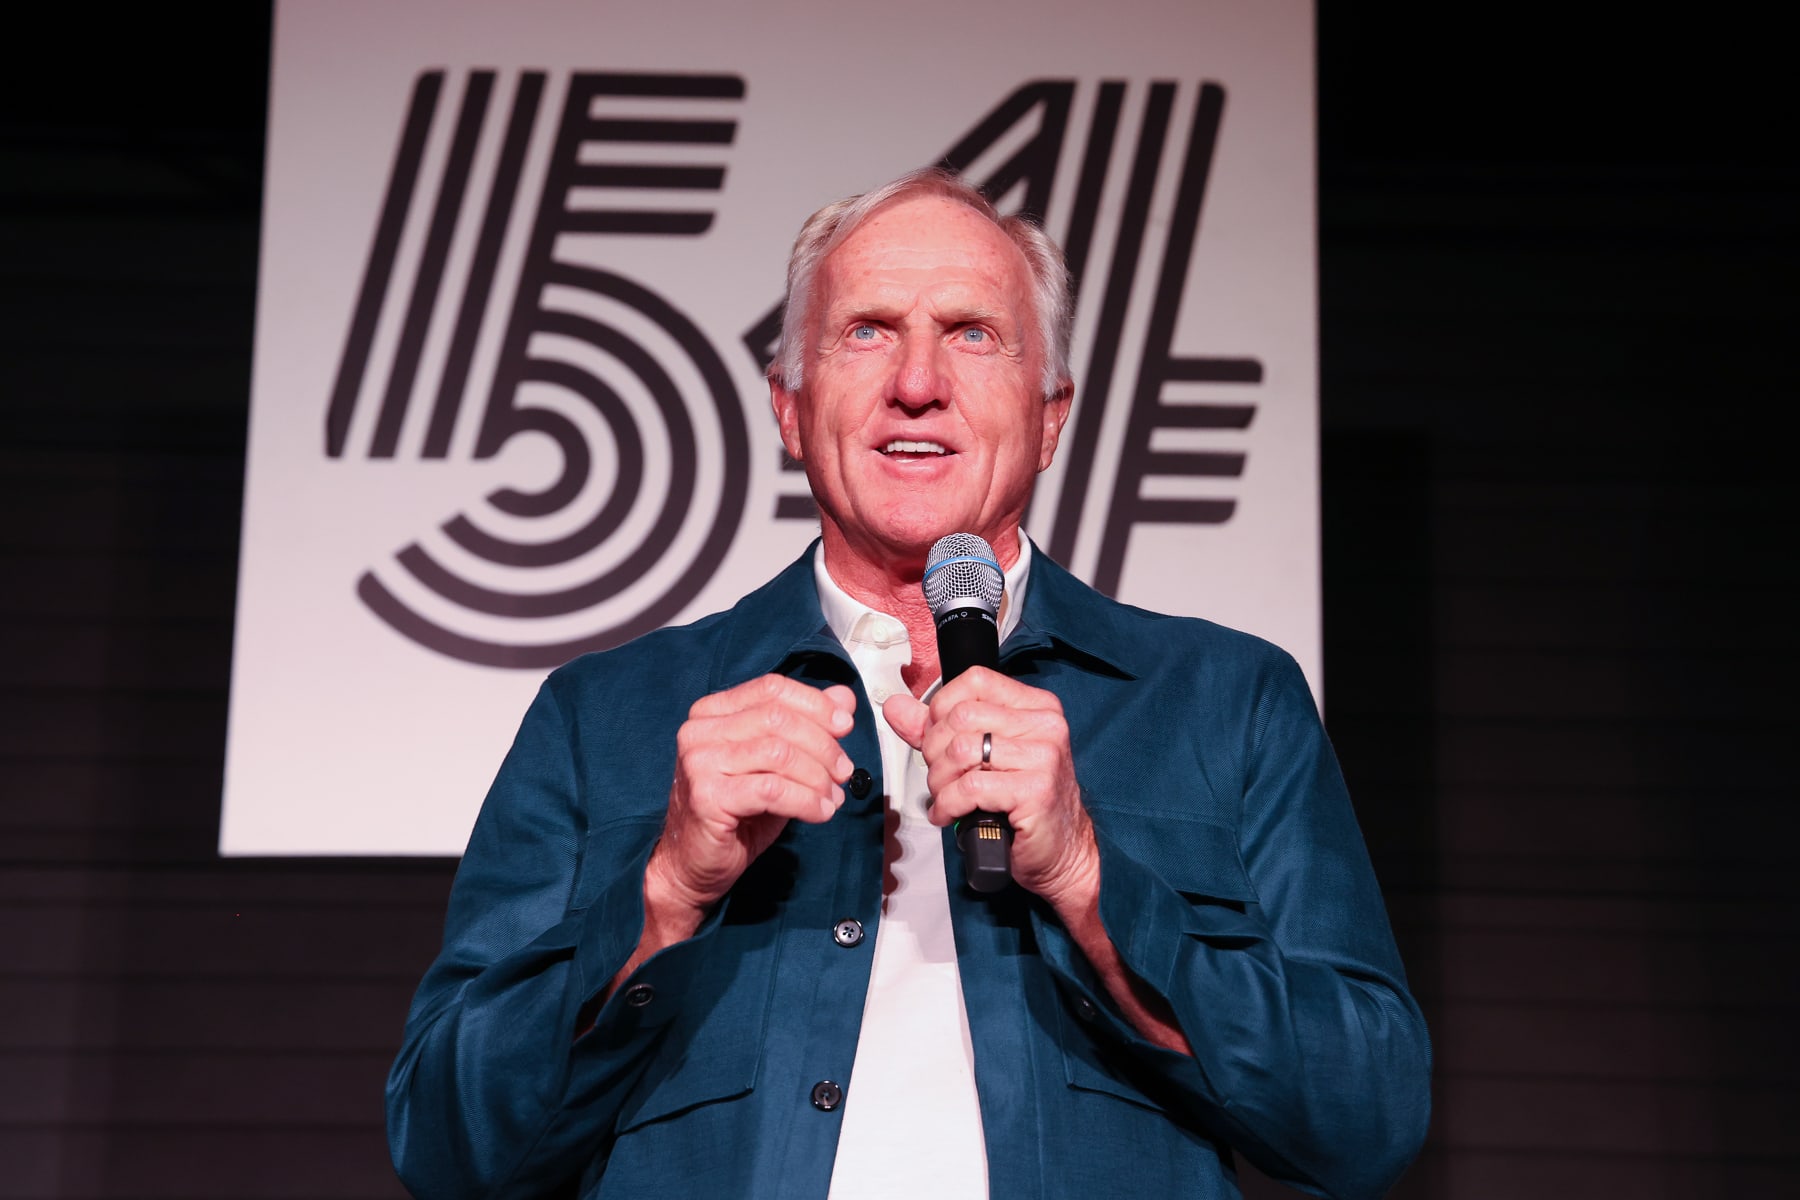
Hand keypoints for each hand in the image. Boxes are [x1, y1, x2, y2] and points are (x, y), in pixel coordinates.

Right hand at [650, 676, 855, 915]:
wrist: (693, 864)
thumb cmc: (736, 814)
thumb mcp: (777, 765)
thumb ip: (807, 727)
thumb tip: (844, 698)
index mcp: (713, 712)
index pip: (772, 688)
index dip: (815, 704)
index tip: (844, 726)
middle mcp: (699, 730)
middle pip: (778, 719)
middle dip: (823, 745)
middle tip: (843, 771)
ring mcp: (699, 762)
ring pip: (778, 753)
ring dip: (817, 776)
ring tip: (832, 797)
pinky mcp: (706, 796)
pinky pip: (771, 790)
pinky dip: (805, 801)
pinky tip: (819, 813)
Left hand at [883, 668, 1097, 912]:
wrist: (1062, 850)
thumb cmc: (1024, 804)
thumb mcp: (982, 758)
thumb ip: (938, 730)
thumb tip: (896, 707)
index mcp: (1036, 707)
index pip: (975, 681)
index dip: (942, 709)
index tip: (937, 739)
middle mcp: (1045, 725)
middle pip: (961, 717)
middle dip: (935, 752)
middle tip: (940, 778)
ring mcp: (1044, 756)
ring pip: (962, 750)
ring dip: (940, 781)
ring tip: (945, 797)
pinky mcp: (1037, 790)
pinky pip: (971, 787)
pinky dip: (949, 804)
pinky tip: (950, 814)